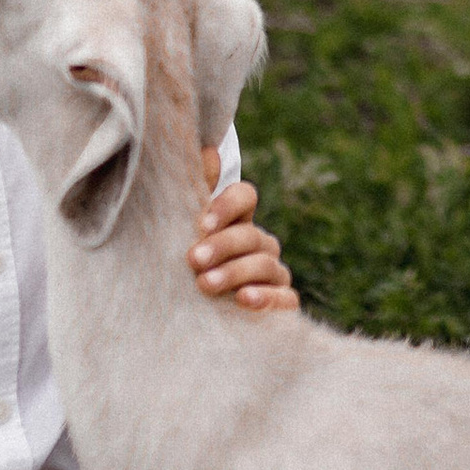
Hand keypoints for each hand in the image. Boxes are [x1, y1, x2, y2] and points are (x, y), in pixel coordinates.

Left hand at [192, 146, 296, 312]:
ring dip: (236, 273)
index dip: (226, 206)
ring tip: (205, 284)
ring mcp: (274, 274)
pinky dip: (267, 298)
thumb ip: (192, 194)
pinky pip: (286, 298)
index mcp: (238, 220)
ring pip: (265, 265)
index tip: (201, 223)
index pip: (244, 197)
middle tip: (193, 259)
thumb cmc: (190, 269)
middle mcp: (261, 244)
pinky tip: (244, 300)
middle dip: (222, 246)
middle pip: (251, 235)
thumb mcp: (182, 233)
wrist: (192, 318)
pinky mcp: (283, 304)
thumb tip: (207, 152)